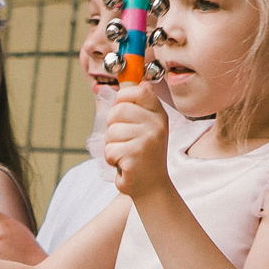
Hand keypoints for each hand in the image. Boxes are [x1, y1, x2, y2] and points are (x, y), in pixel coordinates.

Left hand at [104, 81, 174, 201]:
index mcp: (158, 114)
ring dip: (112, 146)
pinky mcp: (135, 155)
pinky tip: (124, 164)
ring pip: (111, 132)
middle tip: (125, 141)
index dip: (122, 98)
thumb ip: (136, 106)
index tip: (122, 113)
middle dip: (113, 127)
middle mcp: (156, 124)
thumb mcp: (145, 127)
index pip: (137, 91)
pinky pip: (109, 149)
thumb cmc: (143, 155)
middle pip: (118, 110)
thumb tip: (129, 81)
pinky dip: (112, 159)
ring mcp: (147, 140)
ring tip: (126, 154)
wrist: (152, 186)